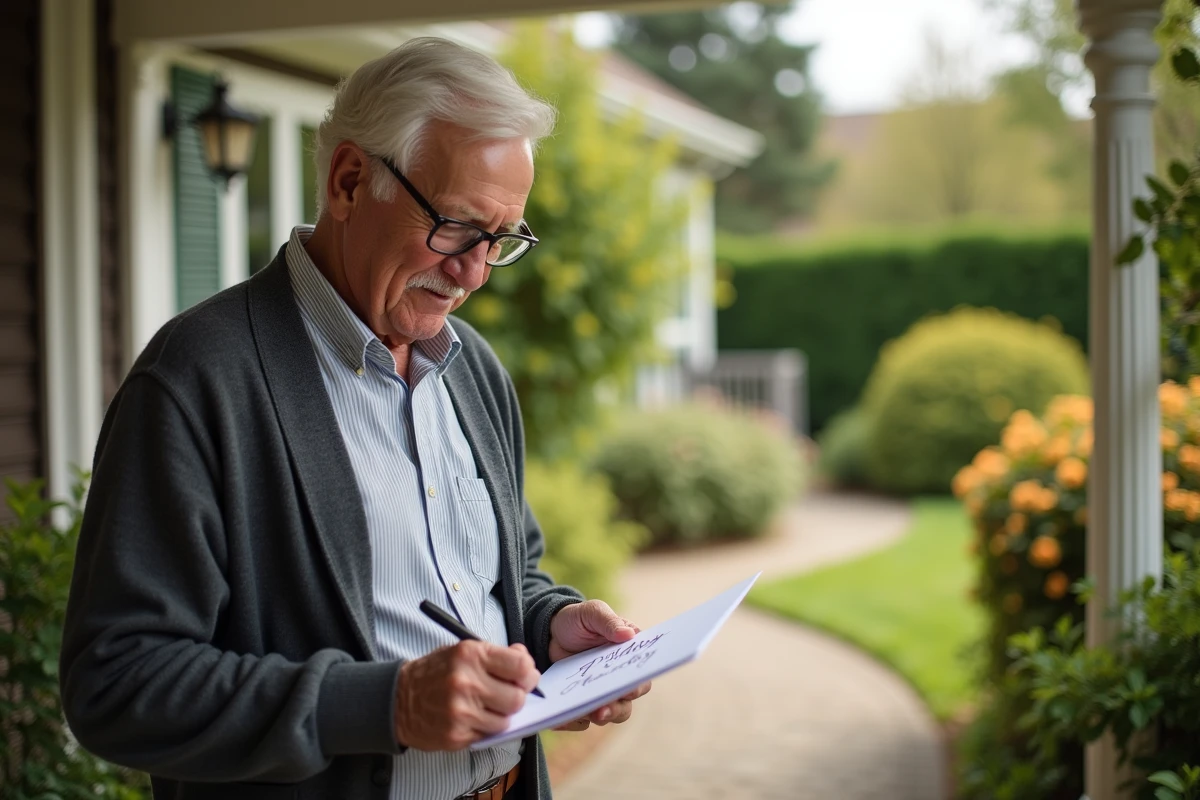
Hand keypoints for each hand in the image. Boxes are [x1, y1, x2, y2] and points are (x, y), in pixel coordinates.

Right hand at [394, 641, 539, 750]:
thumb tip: (525, 661)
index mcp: (470, 654)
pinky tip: (471, 718)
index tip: (524, 677)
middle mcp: (465, 681)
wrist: (397, 699)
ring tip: (485, 707)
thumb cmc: (436, 673)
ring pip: (505, 721)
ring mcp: (460, 711)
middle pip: (517, 698)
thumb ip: (496, 656)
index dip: (528, 673)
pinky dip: (485, 729)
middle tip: (507, 695)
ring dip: (500, 716)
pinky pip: (488, 735)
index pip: (520, 666)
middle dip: (517, 698)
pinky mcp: (456, 734)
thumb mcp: (463, 652)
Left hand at [548, 601, 652, 728]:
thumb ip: (608, 622)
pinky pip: (585, 717)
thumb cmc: (578, 620)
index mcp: (628, 653)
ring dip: (605, 716)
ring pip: (612, 712)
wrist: (550, 632)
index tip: (629, 687)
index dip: (638, 682)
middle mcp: (619, 675)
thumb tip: (628, 635)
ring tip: (592, 714)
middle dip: (618, 706)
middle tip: (604, 708)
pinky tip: (568, 716)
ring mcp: (601, 690)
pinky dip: (578, 718)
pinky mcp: (583, 700)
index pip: (642, 673)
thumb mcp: (592, 613)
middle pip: (629, 699)